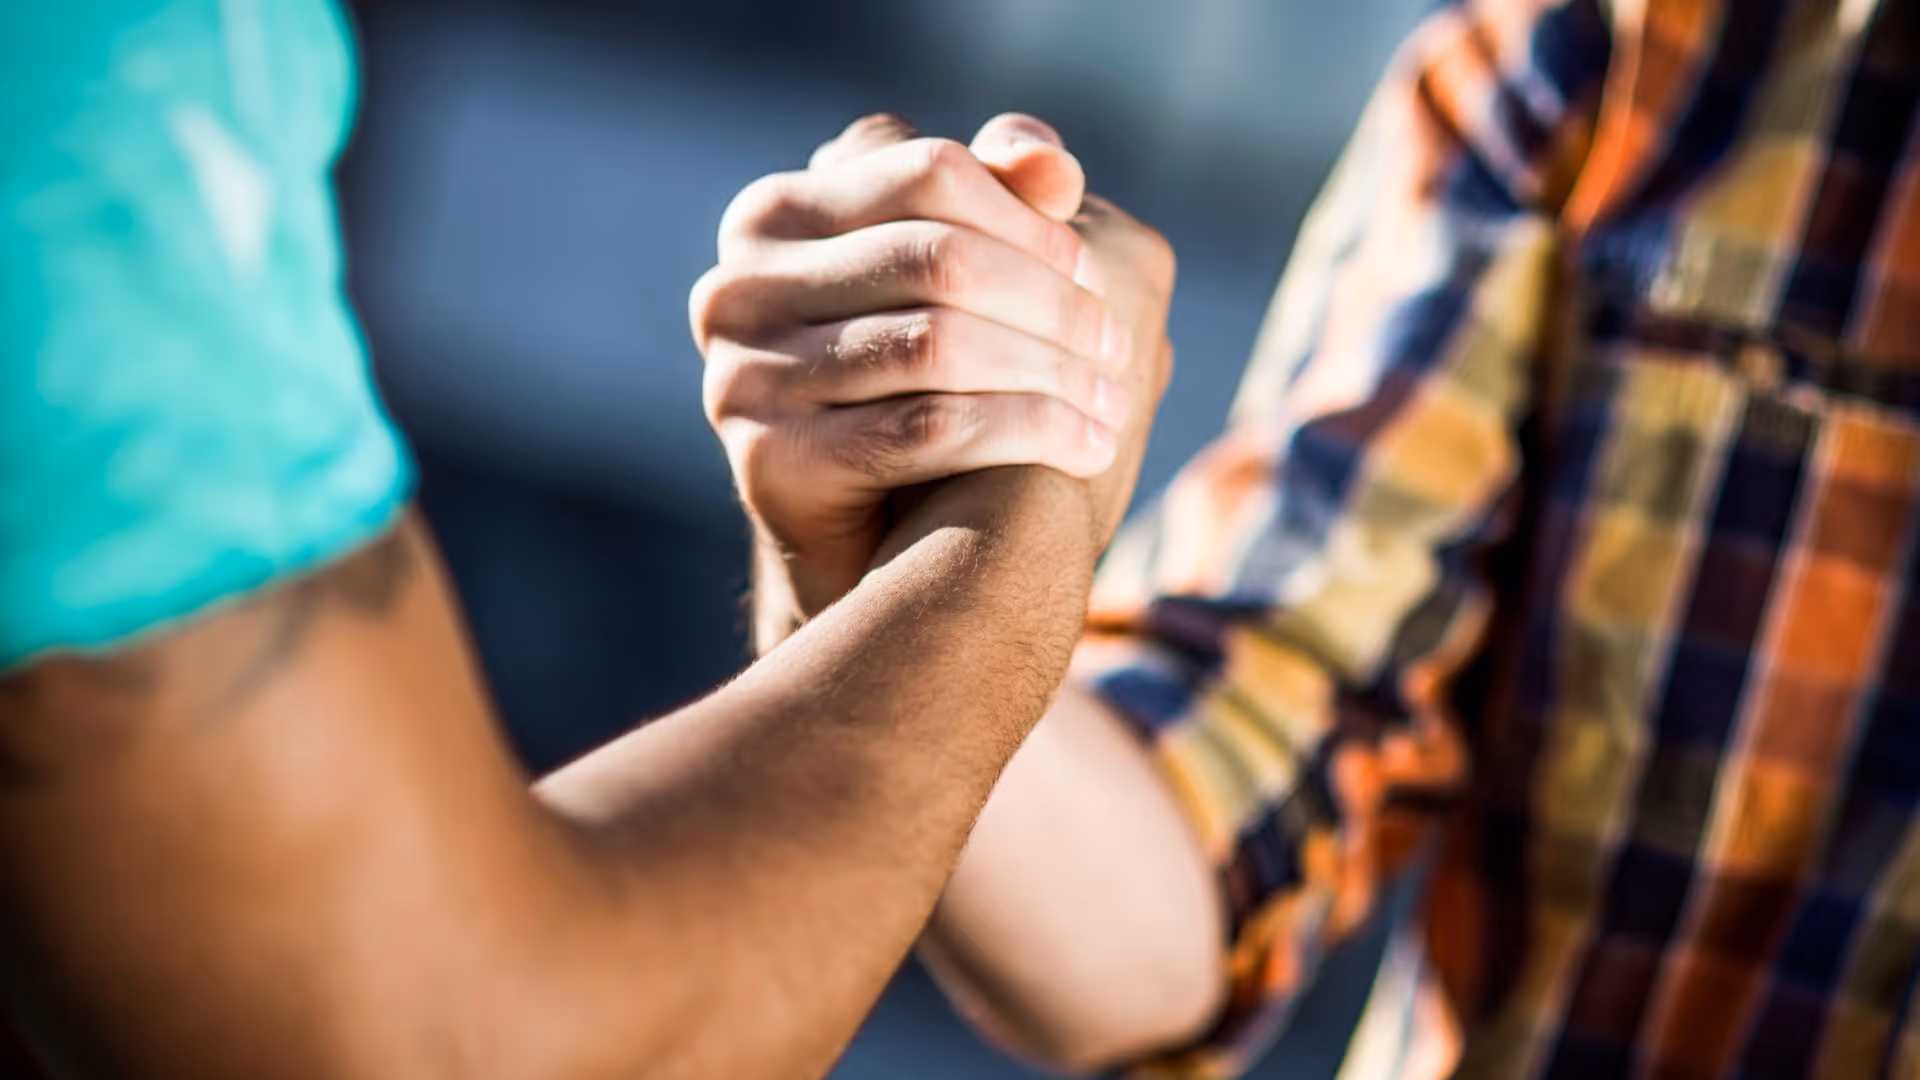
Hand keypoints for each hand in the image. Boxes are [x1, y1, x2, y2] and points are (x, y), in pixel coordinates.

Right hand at [693, 113, 1174, 623]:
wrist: (870, 546)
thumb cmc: (925, 393)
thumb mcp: (958, 281)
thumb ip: (1001, 202)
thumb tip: (1053, 165)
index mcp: (776, 214)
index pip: (929, 172)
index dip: (1029, 222)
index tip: (1095, 274)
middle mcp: (737, 287)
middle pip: (938, 258)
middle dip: (1050, 302)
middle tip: (1117, 347)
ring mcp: (740, 376)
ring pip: (937, 345)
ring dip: (1052, 374)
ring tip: (1112, 403)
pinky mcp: (768, 462)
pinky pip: (927, 428)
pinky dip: (1026, 433)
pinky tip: (1086, 449)